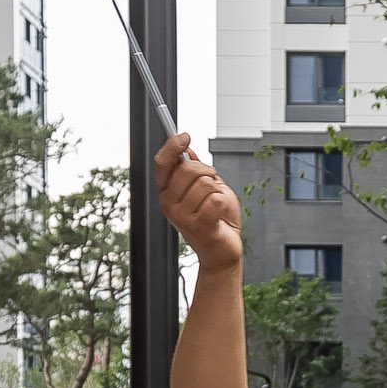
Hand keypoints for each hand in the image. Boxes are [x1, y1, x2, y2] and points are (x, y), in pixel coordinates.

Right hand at [155, 133, 243, 267]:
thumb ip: (195, 171)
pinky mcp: (198, 226)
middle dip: (207, 171)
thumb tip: (186, 150)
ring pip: (205, 184)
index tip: (185, 136)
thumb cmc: (216, 220)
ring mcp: (181, 217)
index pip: (162, 163)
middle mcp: (168, 204)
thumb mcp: (206, 189)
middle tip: (213, 183)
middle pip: (188, 168)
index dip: (172, 145)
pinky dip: (224, 204)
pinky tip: (220, 216)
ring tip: (216, 205)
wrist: (223, 251)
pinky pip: (216, 200)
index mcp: (167, 193)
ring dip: (218, 191)